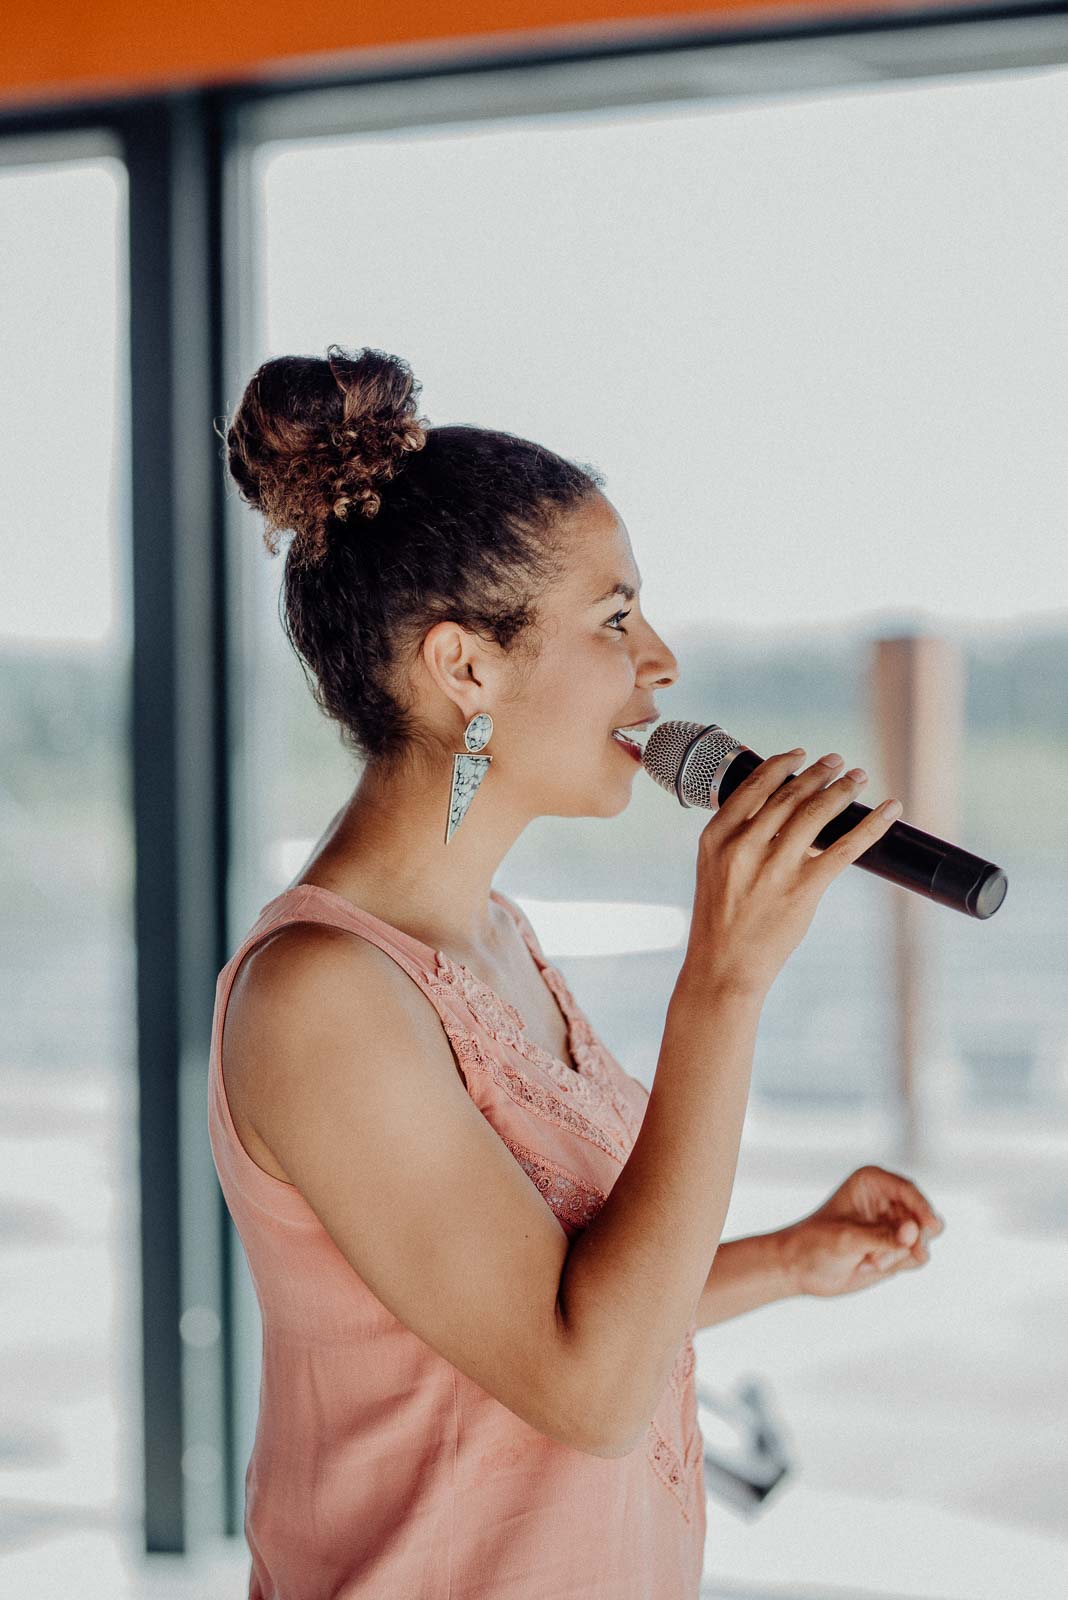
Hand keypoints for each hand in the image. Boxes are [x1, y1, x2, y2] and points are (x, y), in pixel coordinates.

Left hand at [777, 1163, 944, 1298]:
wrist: (799, 1268)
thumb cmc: (815, 1244)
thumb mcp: (848, 1239)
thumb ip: (884, 1237)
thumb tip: (914, 1231)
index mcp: (872, 1181)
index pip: (907, 1191)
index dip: (922, 1207)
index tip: (930, 1226)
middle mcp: (887, 1199)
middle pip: (922, 1215)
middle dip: (910, 1239)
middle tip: (888, 1257)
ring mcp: (894, 1223)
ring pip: (921, 1238)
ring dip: (899, 1255)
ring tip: (869, 1260)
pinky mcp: (897, 1246)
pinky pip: (916, 1256)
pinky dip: (898, 1263)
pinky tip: (870, 1264)